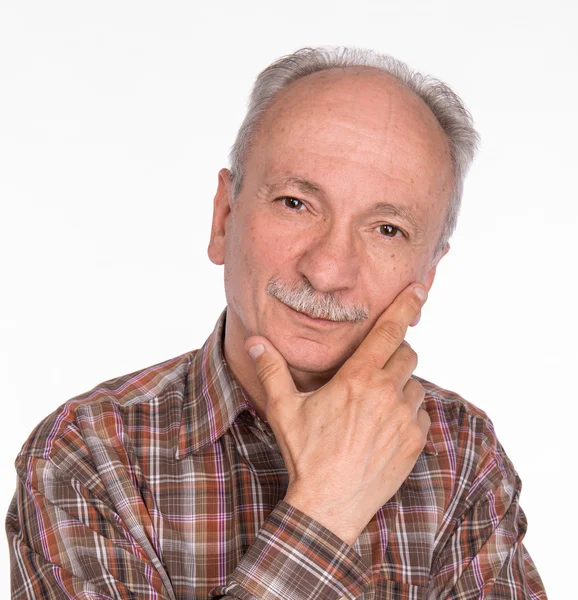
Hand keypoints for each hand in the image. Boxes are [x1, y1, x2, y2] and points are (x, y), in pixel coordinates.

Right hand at [245, 283, 430, 545]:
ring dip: (400, 385)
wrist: (328, 507)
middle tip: (371, 369)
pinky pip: (420, 413)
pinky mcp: (415, 442)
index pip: (389, 331)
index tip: (418, 289)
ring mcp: (404, 419)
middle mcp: (387, 393)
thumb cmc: (306, 454)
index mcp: (358, 378)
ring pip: (414, 384)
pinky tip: (384, 426)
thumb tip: (256, 341)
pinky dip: (407, 412)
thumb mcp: (284, 409)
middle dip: (394, 353)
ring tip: (374, 403)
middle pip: (406, 354)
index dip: (405, 306)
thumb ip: (272, 369)